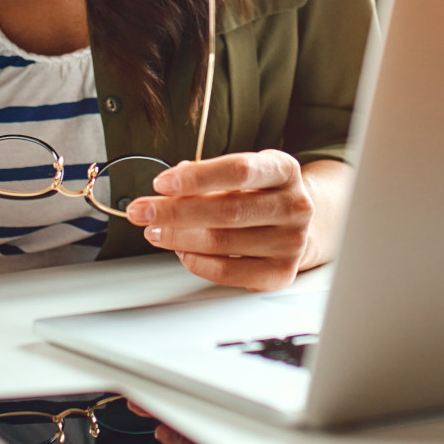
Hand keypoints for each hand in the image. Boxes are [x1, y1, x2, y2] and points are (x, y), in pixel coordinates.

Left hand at [127, 153, 349, 291]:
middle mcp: (295, 205)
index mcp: (285, 170)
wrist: (300, 224)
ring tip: (154, 231)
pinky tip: (181, 251)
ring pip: (223, 242)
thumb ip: (208, 176)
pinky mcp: (281, 272)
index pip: (238, 171)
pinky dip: (197, 262)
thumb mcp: (244, 172)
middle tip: (143, 211)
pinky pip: (228, 272)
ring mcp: (292, 242)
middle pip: (227, 210)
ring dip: (178, 237)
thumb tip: (169, 188)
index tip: (162, 183)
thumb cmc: (261, 194)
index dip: (197, 177)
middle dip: (175, 211)